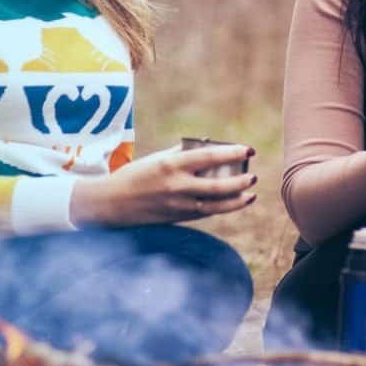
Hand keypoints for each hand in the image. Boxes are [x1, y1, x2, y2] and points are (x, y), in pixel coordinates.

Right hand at [70, 143, 257, 225]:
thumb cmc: (136, 175)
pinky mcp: (177, 218)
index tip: (249, 149)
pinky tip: (235, 203)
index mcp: (172, 164)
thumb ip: (183, 153)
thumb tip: (209, 146)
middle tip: (252, 175)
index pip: (209, 157)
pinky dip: (222, 208)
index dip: (232, 153)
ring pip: (216, 205)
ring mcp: (178, 205)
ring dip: (236, 200)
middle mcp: (177, 186)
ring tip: (251, 194)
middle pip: (217, 185)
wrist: (112, 203)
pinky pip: (206, 213)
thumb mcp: (158, 158)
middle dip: (240, 181)